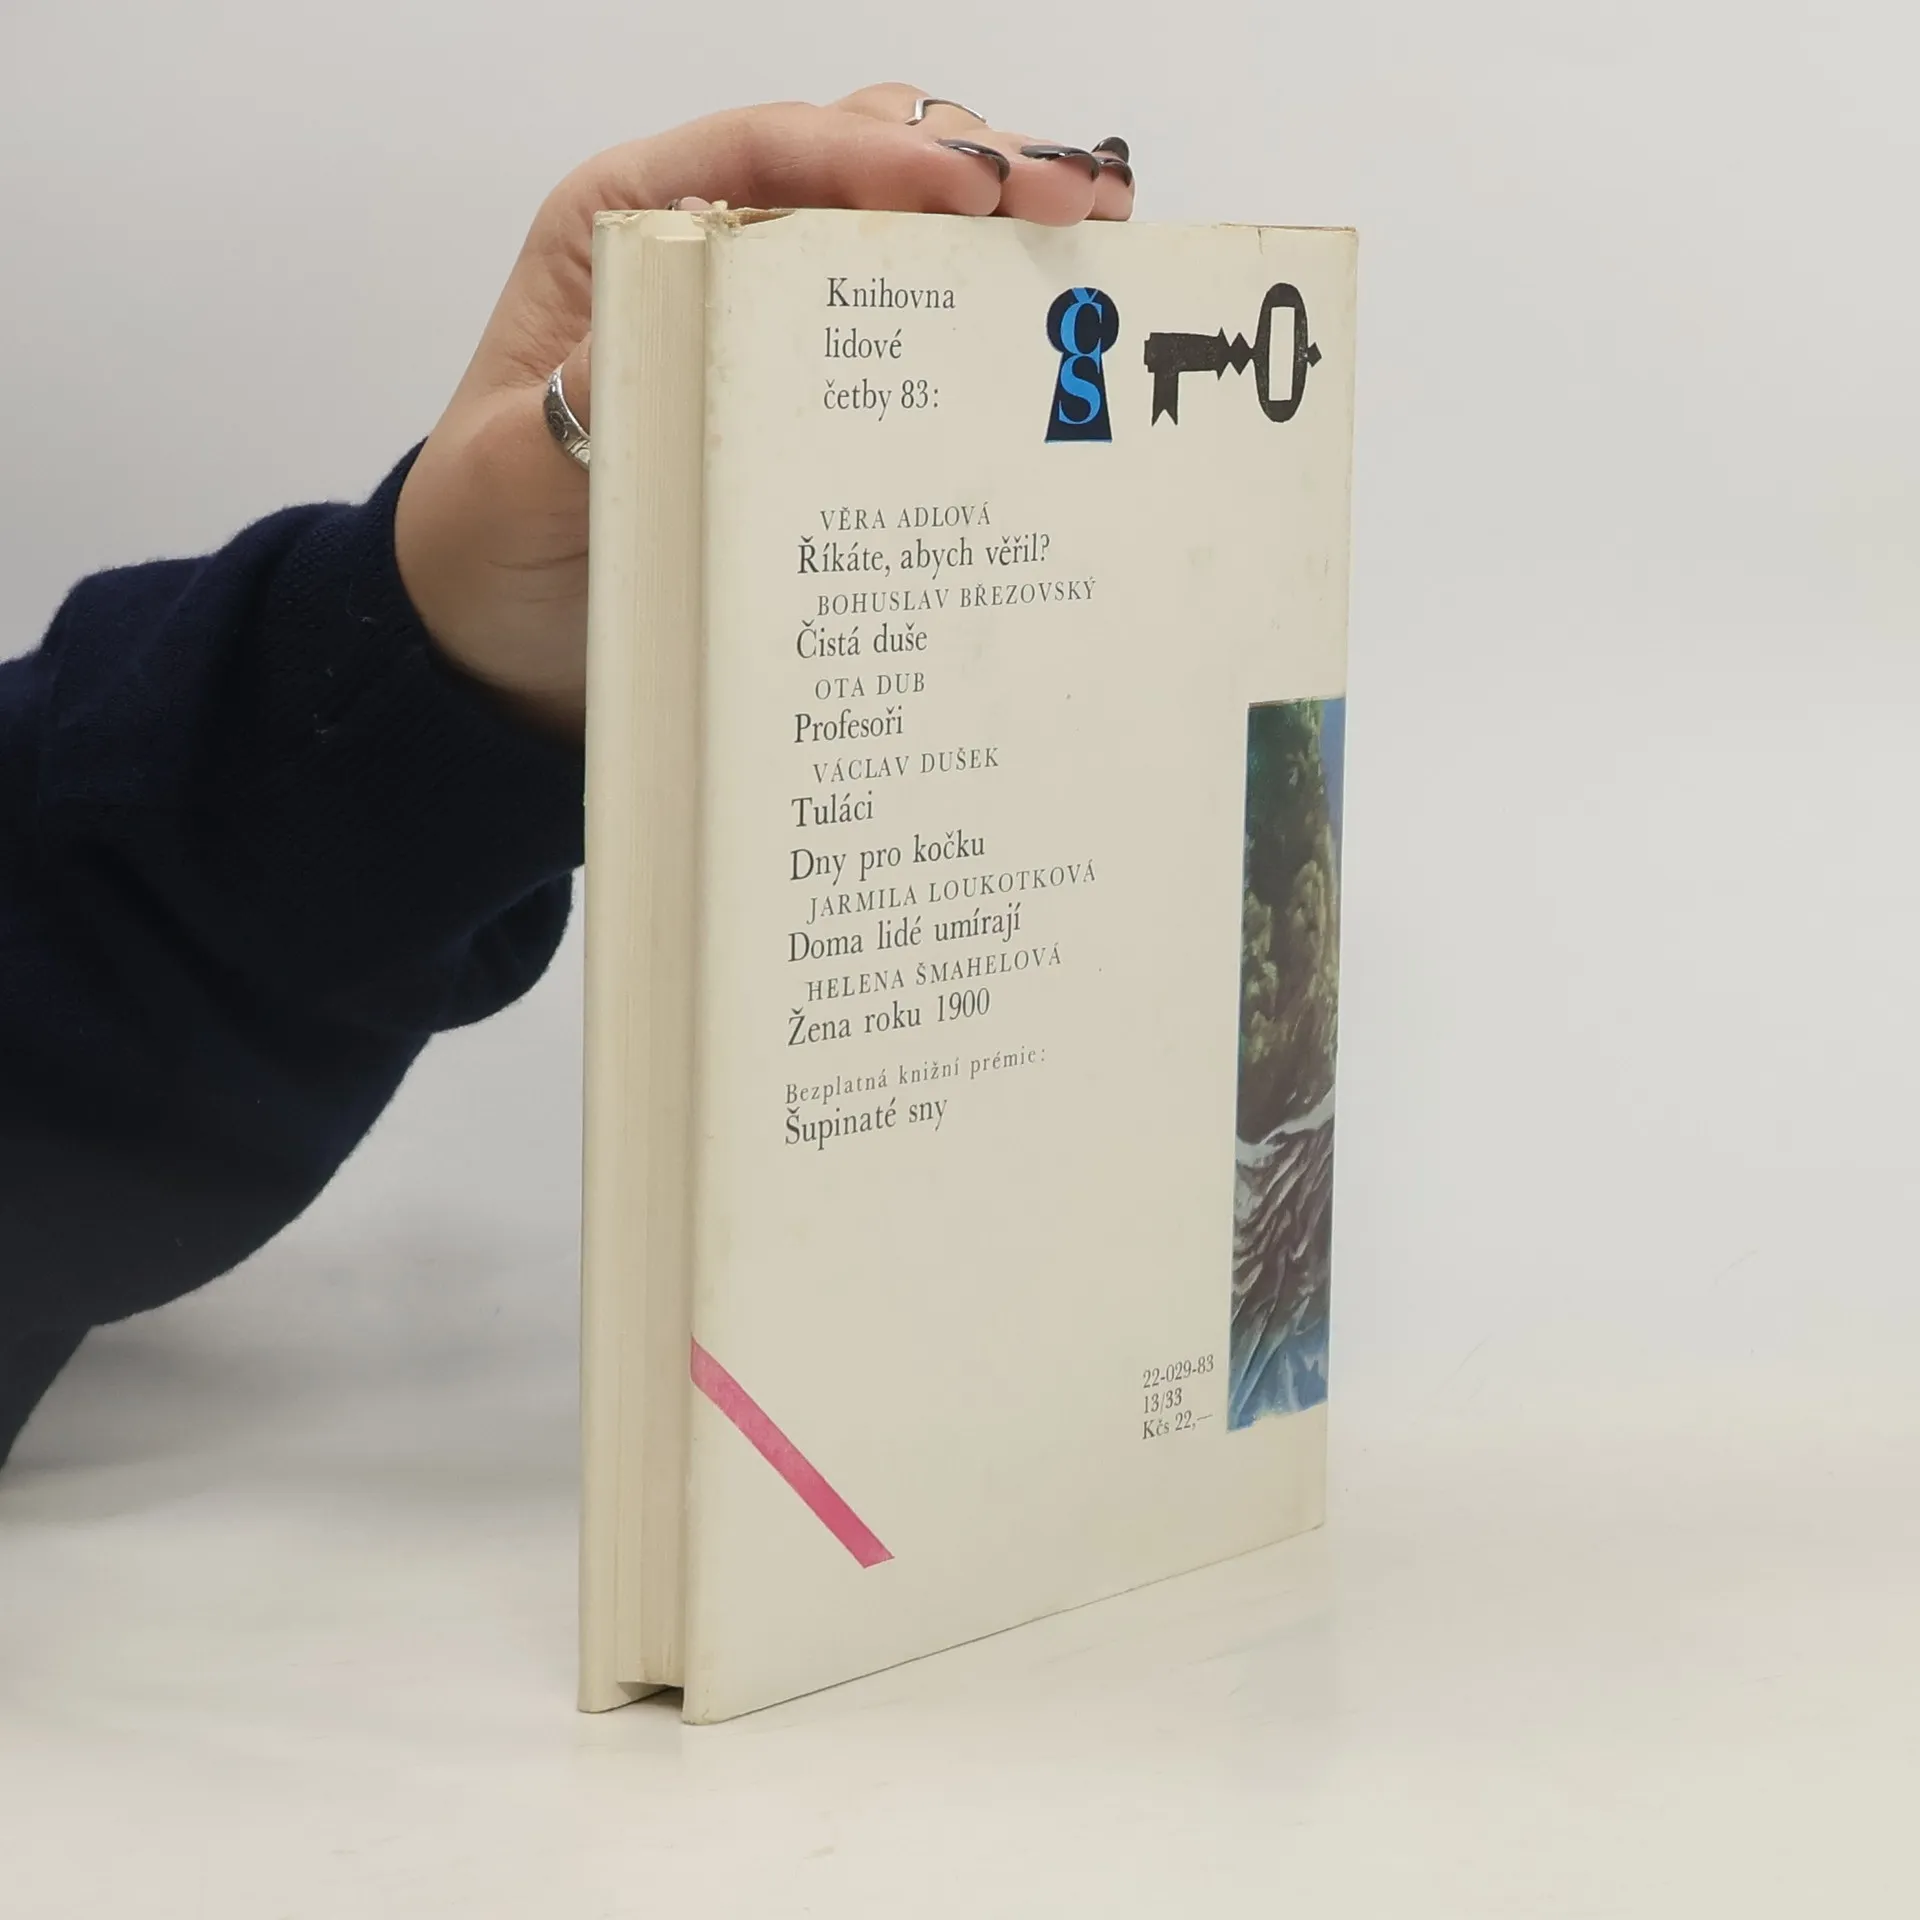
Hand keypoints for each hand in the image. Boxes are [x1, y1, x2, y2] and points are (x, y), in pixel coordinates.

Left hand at [393, 83, 1133, 738]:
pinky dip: (979, 314)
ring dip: (996, 224)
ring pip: (897, 230)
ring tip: (1092, 235)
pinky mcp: (807, 392)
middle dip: (973, 162)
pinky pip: (905, 331)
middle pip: (856, 160)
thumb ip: (574, 414)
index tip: (967, 187)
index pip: (765, 153)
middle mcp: (707, 250)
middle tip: (1071, 198)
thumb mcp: (511, 480)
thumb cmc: (491, 540)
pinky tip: (1044, 327)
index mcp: (624, 228)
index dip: (874, 154)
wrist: (498, 634)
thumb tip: (651, 345)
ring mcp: (767, 318)